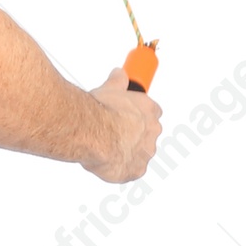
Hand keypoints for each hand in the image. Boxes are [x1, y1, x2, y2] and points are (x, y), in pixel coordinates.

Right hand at [82, 68, 161, 182]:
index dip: (137, 114)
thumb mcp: (110, 88)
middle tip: (113, 132)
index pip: (152, 112)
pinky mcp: (135, 170)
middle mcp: (152, 132)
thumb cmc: (101, 111)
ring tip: (106, 148)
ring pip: (139, 153)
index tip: (127, 115)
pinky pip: (131, 171)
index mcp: (149, 110)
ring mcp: (145, 152)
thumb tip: (119, 74)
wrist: (92, 132)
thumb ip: (118, 81)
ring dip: (127, 152)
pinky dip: (121, 169)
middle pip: (147, 134)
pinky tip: (108, 162)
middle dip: (132, 134)